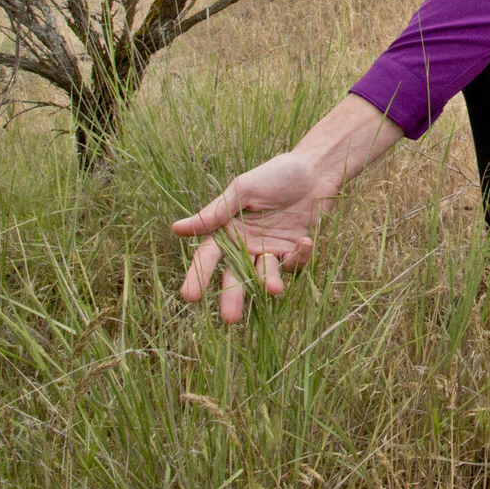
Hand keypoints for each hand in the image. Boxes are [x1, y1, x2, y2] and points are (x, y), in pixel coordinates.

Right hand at [173, 152, 329, 322]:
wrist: (313, 170)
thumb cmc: (274, 174)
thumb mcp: (243, 190)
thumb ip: (215, 213)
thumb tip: (176, 228)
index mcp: (226, 230)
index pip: (208, 258)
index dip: (198, 276)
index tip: (190, 297)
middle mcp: (245, 246)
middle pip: (235, 276)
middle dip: (233, 297)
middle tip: (230, 319)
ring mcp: (270, 251)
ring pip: (265, 276)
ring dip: (269, 282)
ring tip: (273, 289)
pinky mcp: (294, 251)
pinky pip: (294, 264)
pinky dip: (298, 257)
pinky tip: (304, 241)